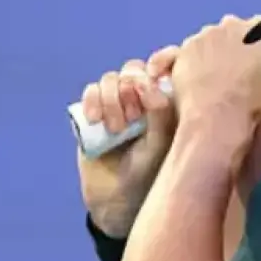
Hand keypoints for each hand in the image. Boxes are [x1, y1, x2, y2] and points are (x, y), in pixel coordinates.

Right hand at [77, 45, 179, 236]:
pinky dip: (93, 99)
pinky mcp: (94, 113)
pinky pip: (91, 90)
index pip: (169, 64)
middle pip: (136, 69)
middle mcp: (143, 99)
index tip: (156, 72)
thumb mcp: (161, 144)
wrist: (118, 201)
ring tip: (116, 129)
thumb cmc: (150, 173)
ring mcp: (117, 104)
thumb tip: (152, 84)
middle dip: (132, 87)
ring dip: (112, 98)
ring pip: (113, 78)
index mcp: (168, 102)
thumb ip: (160, 113)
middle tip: (133, 118)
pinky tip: (96, 120)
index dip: (163, 59)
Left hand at [171, 14, 260, 126]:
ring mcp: (206, 34)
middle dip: (238, 49)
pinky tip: (194, 81)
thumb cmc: (260, 104)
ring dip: (215, 56)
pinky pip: (189, 53)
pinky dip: (190, 63)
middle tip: (240, 75)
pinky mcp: (185, 48)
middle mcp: (234, 23)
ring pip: (212, 42)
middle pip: (237, 33)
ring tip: (217, 83)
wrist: (221, 119)